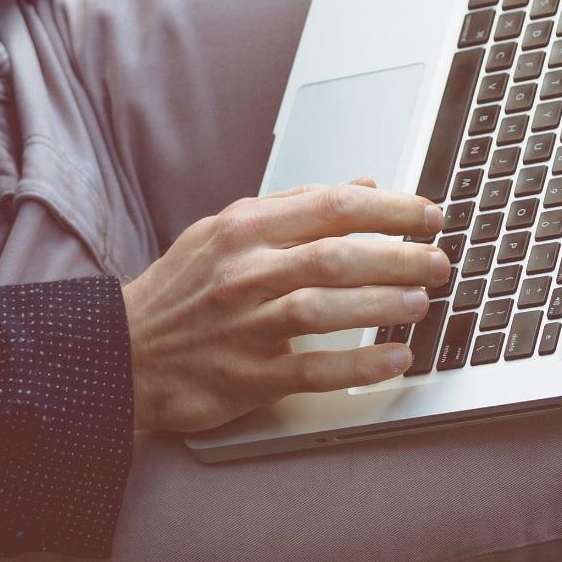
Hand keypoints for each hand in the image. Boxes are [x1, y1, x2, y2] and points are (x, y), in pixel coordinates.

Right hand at [120, 178, 447, 434]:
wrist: (122, 351)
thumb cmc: (182, 290)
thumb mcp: (224, 230)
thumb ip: (293, 207)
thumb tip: (363, 185)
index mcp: (243, 229)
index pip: (331, 205)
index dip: (390, 209)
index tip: (428, 214)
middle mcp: (245, 272)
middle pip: (337, 255)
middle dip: (399, 256)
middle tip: (439, 261)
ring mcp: (245, 325)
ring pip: (327, 307)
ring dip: (384, 304)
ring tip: (422, 302)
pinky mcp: (247, 376)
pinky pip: (313, 370)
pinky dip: (359, 365)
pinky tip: (395, 360)